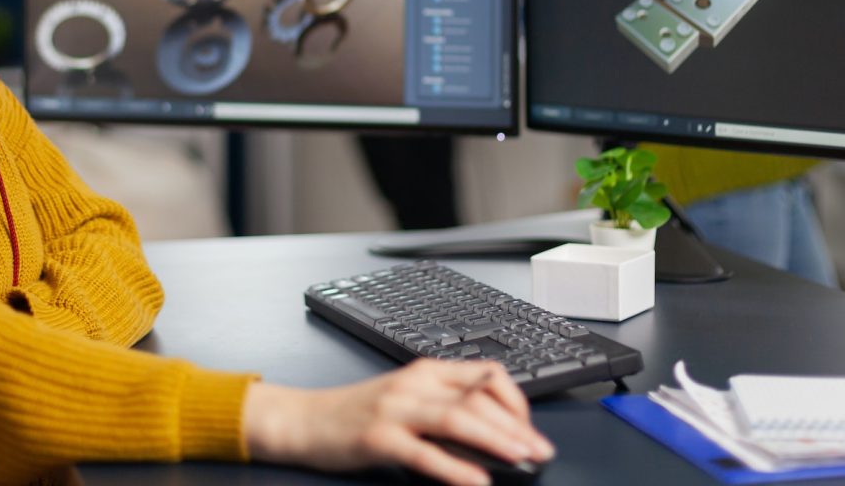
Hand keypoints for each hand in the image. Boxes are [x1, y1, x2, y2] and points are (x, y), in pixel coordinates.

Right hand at [242, 360, 555, 485]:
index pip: (486, 375)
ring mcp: (396, 409)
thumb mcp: (407, 399)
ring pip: (458, 418)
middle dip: (517, 426)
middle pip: (479, 398)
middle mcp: (415, 384)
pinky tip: (477, 481)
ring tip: (521, 459)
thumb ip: (446, 408)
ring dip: (497, 440)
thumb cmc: (357, 413)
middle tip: (540, 451)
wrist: (305, 419)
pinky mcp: (379, 438)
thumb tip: (494, 435)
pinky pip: (426, 452)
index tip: (530, 428)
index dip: (516, 401)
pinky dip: (456, 468)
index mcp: (427, 370)